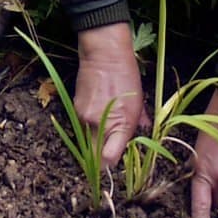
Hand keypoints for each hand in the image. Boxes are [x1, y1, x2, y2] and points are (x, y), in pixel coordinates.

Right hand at [73, 23, 146, 169]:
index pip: (109, 157)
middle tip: (112, 151)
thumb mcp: (139, 102)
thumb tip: (142, 137)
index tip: (115, 165)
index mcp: (118, 122)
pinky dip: (91, 127)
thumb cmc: (126, 75)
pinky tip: (100, 114)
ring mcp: (83, 117)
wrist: (104, 53)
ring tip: (108, 127)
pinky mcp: (75, 109)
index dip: (111, 164)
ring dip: (97, 141)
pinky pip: (83, 127)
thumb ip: (139, 124)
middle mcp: (97, 123)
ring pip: (88, 142)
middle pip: (95, 155)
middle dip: (102, 157)